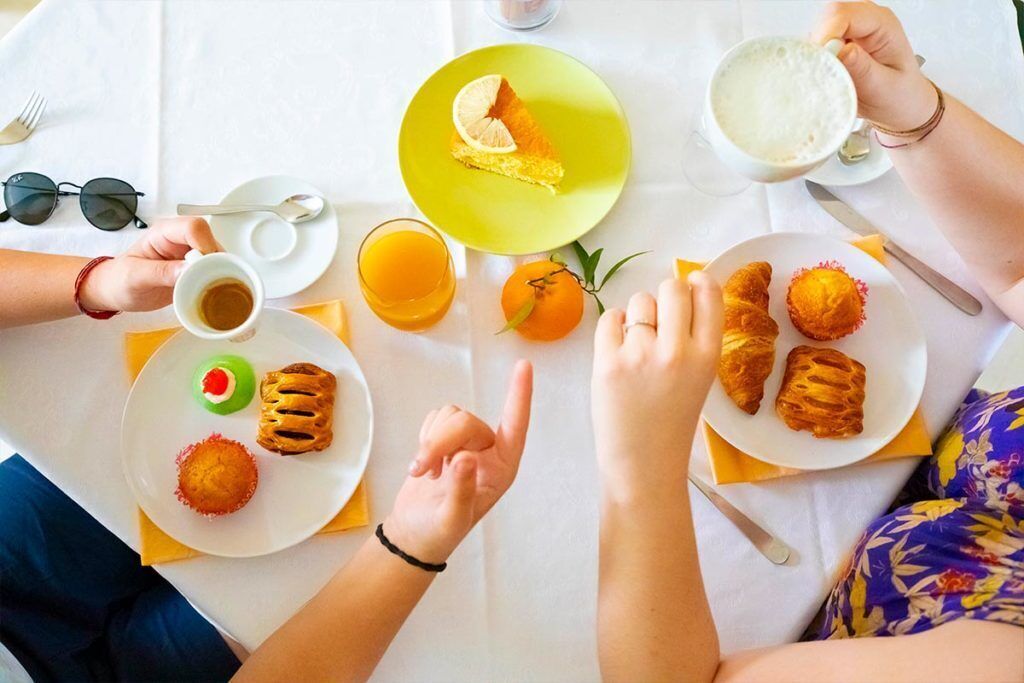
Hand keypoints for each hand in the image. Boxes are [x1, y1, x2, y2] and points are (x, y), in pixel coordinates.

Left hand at [78, 217, 221, 311]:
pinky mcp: (195, 267)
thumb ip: (161, 273)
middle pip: (211, 239)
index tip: (202, 268)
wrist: (117, 291)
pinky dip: (218, 279)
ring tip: (209, 287)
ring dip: (219, 271)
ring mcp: (189, 253)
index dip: (205, 245)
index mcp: (164, 233)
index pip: (194, 227)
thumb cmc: (120, 280)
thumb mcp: (135, 277)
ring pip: (218, 254)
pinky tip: (210, 289)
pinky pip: (215, 268)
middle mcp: (180, 240)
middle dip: (215, 261)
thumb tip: (188, 270)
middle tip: (208, 281)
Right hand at [383, 360, 532, 563]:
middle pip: (465, 421)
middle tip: (422, 469)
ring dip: (430, 441)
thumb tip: (466, 458)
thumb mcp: (451, 518)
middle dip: (439, 441)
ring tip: (424, 471)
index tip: (524, 365)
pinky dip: (423, 437)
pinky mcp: (444, 439)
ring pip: (449, 415)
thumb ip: (460, 489)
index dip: (519, 395)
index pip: (515, 426)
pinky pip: (435, 417)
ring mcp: (466, 443)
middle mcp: (488, 451)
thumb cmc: (439, 531)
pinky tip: (424, 464)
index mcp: (502, 468)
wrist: (413, 533)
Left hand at [591, 274, 722, 501]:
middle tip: (659, 319)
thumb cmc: (671, 421)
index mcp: (708, 356)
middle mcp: (678, 351)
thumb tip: (682, 291)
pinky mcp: (608, 361)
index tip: (691, 284)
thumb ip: (694, 339)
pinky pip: (610, 318)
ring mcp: (641, 355)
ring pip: (639, 301)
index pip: (710, 294)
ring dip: (638, 315)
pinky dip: (613, 328)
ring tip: (638, 346)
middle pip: (672, 288)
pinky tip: (618, 350)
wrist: (643, 463)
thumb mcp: (700, 379)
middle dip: (665, 296)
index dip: (698, 282)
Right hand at [812, 1, 936, 131]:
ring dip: (815, 52)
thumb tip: (842, 51)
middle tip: (821, 69)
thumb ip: (864, 69)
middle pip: (829, 16)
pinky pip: (817, 44)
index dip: (827, 34)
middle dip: (818, 42)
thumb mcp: (885, 87)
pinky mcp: (839, 43)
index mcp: (883, 25)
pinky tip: (823, 74)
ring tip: (825, 75)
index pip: (845, 15)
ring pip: (819, 29)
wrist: (902, 105)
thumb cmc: (900, 95)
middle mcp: (866, 22)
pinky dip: (814, 59)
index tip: (821, 60)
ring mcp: (851, 31)